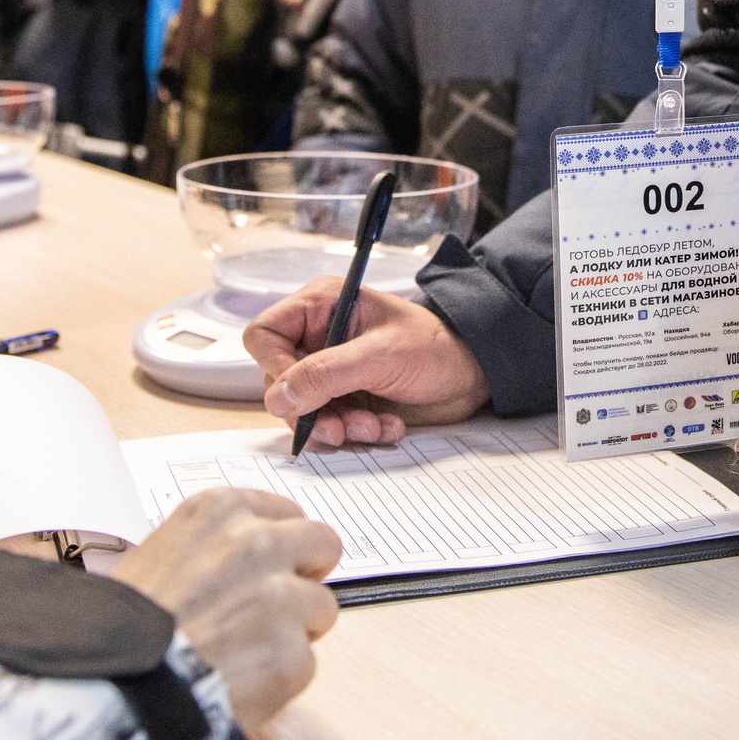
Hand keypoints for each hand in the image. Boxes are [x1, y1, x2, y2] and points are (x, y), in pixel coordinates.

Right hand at [111, 488, 340, 732]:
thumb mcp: (156, 555)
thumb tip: (246, 564)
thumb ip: (211, 548)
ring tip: (244, 651)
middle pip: (323, 544)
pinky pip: (306, 662)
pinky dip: (279, 678)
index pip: (287, 512)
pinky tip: (238, 681)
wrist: (110, 686)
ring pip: (322, 607)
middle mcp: (255, 542)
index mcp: (219, 511)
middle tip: (276, 607)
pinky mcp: (291, 653)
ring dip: (294, 631)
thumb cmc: (122, 628)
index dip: (281, 547)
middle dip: (305, 576)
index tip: (270, 567)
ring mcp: (278, 598)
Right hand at [244, 283, 489, 448]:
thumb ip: (327, 374)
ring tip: (374, 426)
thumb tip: (278, 396)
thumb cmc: (436, 347)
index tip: (301, 395)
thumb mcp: (381, 356)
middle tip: (343, 427)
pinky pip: (329, 425)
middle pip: (280, 381)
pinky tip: (387, 426)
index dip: (274, 368)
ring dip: (338, 427)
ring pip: (304, 409)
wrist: (474, 374)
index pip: (265, 336)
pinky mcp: (346, 398)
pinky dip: (356, 433)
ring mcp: (331, 369)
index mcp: (321, 306)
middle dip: (314, 410)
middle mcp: (319, 337)